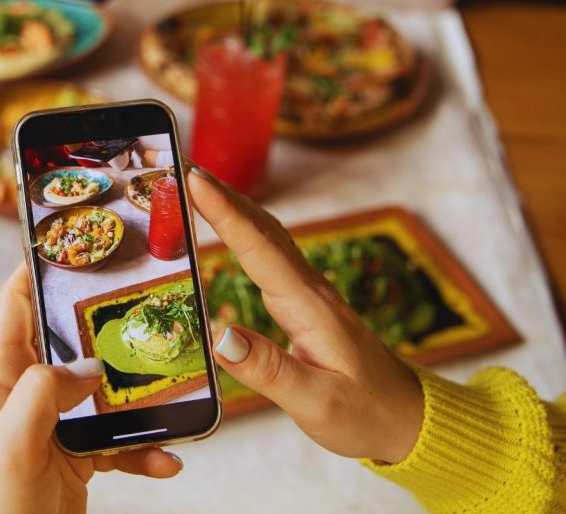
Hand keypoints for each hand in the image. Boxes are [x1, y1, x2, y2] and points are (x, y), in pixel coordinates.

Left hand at [0, 265, 181, 513]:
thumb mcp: (12, 444)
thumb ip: (44, 394)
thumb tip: (88, 366)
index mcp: (2, 377)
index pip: (15, 305)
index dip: (36, 268)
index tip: (74, 240)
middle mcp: (28, 392)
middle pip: (72, 339)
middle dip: (109, 326)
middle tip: (147, 307)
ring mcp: (56, 423)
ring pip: (105, 389)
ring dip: (139, 394)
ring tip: (172, 391)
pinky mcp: (79, 455)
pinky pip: (120, 441)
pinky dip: (145, 449)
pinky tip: (167, 458)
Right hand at [187, 165, 423, 463]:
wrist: (408, 421)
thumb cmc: (365, 415)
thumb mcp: (315, 403)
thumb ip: (268, 370)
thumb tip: (219, 335)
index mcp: (309, 308)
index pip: (260, 249)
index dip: (224, 213)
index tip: (194, 181)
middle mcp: (310, 291)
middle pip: (263, 228)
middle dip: (222, 195)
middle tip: (181, 167)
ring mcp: (310, 294)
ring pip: (268, 235)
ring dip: (233, 206)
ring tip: (196, 185)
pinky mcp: (307, 303)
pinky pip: (271, 253)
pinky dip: (245, 229)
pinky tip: (231, 227)